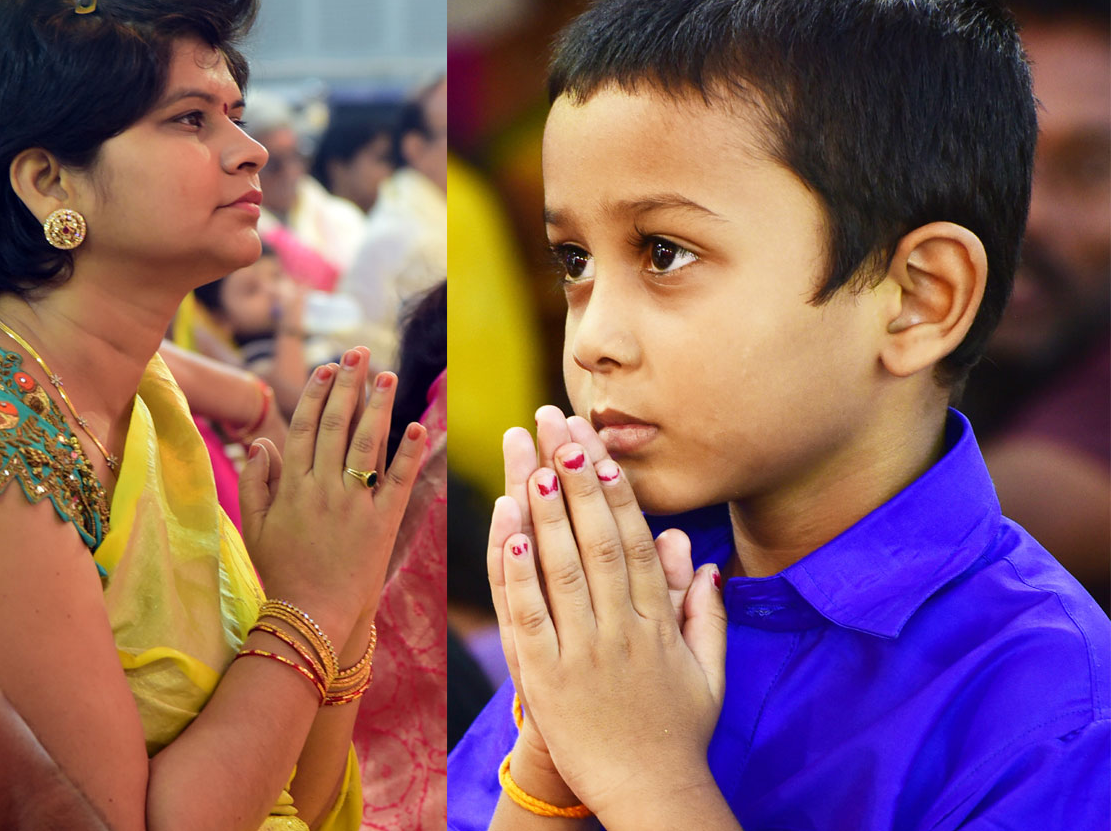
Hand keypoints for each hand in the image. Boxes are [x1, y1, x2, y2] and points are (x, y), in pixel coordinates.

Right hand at [236, 346, 425, 648]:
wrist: (311, 617)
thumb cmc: (281, 572)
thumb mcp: (255, 528)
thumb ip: (255, 483)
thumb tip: (260, 440)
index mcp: (292, 487)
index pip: (303, 427)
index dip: (315, 393)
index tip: (327, 367)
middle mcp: (322, 489)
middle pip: (335, 425)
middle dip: (348, 385)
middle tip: (359, 352)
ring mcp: (353, 505)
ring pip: (366, 444)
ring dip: (377, 406)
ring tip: (388, 375)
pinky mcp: (382, 523)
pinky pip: (397, 481)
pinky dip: (408, 453)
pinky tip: (419, 426)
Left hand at [500, 436, 726, 818]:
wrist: (651, 796)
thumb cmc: (680, 733)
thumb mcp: (708, 672)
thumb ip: (704, 612)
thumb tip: (697, 557)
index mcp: (658, 621)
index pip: (631, 539)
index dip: (613, 488)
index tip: (598, 446)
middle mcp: (621, 628)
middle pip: (593, 538)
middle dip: (573, 474)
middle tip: (553, 423)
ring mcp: (582, 652)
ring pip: (560, 567)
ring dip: (544, 508)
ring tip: (530, 456)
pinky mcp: (546, 681)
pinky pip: (528, 617)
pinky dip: (516, 572)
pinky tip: (508, 529)